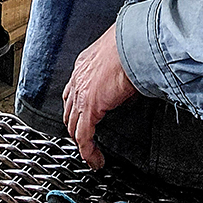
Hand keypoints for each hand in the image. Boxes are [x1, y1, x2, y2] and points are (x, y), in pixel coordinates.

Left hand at [62, 25, 135, 168]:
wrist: (132, 42)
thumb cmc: (132, 44)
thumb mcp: (122, 59)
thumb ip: (120, 73)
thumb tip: (130, 85)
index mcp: (84, 65)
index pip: (73, 92)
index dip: (76, 108)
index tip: (83, 120)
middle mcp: (78, 79)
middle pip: (69, 111)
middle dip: (76, 128)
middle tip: (87, 141)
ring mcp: (81, 94)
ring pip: (74, 126)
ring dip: (82, 142)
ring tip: (92, 155)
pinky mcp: (89, 107)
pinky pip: (84, 136)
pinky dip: (88, 151)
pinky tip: (96, 160)